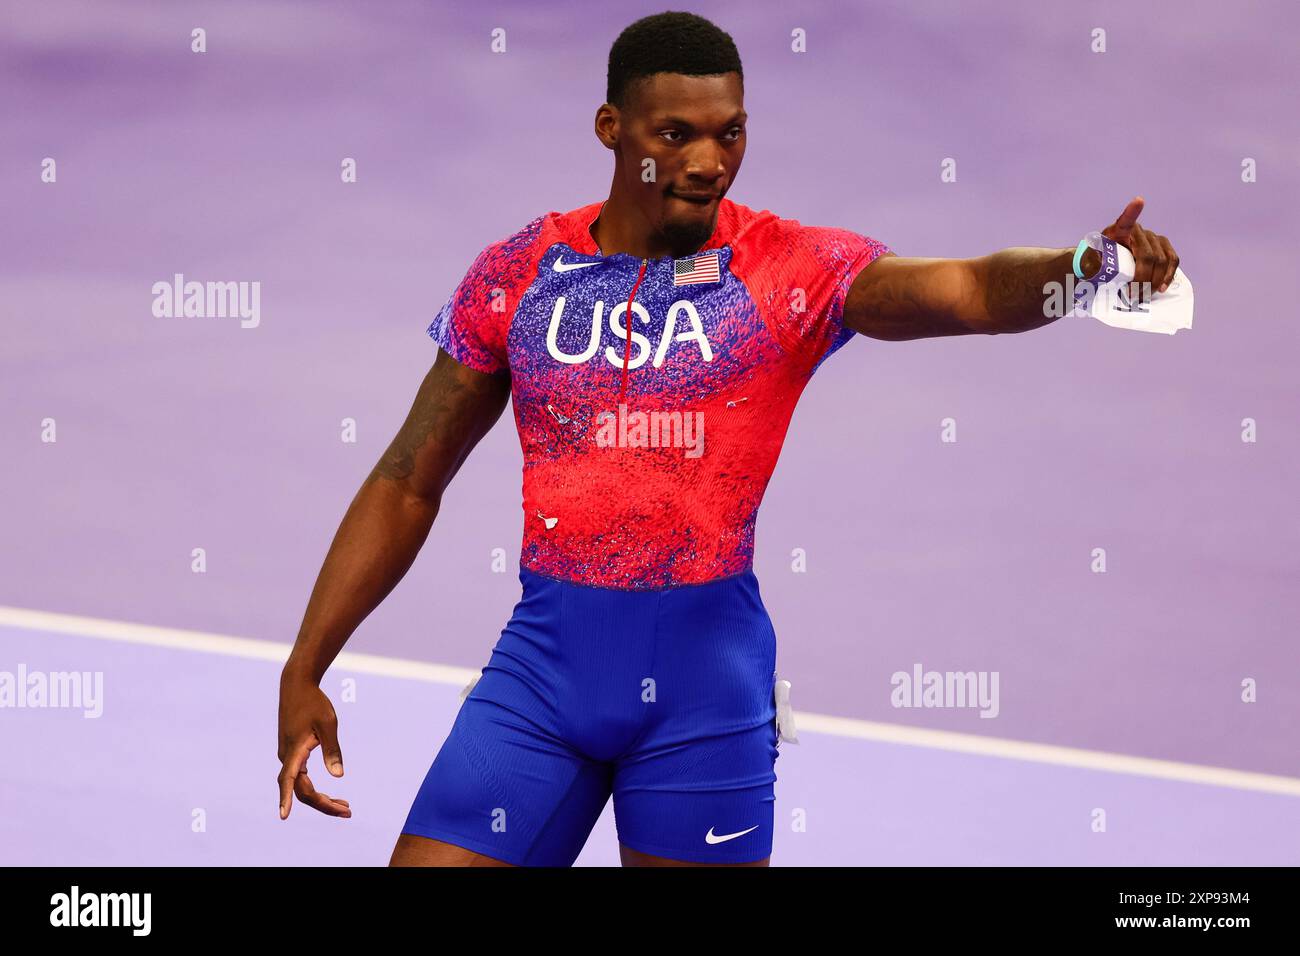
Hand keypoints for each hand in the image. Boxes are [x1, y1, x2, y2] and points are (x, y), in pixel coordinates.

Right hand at [277, 668, 350, 819]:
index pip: (289, 781)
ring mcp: (288, 756)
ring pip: (301, 785)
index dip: (286, 799)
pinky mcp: (292, 753)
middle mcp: (287, 756)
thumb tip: (339, 776)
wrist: (296, 685)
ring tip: (344, 806)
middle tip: (347, 812)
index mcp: (295, 750)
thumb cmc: (314, 702)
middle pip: (301, 790)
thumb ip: (332, 750)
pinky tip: (329, 793)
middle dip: (323, 804)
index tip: (284, 817)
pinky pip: (301, 777)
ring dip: (320, 798)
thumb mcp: (328, 724)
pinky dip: (315, 788)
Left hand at [1101, 196, 1180, 301]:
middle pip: (1148, 255)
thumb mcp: (1090, 261)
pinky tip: (1163, 287)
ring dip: (1155, 281)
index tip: (1139, 201)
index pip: (1125, 220)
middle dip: (1143, 279)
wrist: (1108, 260)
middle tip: (1134, 296)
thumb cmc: (1098, 260)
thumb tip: (1094, 270)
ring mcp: (1154, 238)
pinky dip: (1169, 275)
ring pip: (1162, 260)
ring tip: (1146, 295)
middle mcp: (1139, 231)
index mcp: (1118, 231)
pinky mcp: (1164, 247)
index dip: (1132, 211)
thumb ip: (1092, 263)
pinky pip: (1172, 259)